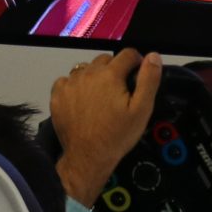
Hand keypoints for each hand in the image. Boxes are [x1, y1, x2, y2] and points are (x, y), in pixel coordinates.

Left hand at [49, 48, 162, 205]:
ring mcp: (70, 84)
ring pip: (86, 69)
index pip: (127, 54)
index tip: (137, 73)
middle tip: (120, 91)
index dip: (137, 61)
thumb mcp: (142, 109)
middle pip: (105, 60)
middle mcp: (87, 74)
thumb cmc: (116, 136)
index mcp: (110, 75)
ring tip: (102, 98)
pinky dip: (76, 86)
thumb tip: (153, 57)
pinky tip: (83, 101)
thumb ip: (149, 79)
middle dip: (115, 70)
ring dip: (95, 77)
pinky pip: (67, 81)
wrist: (88, 156)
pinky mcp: (57, 95)